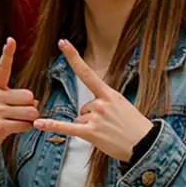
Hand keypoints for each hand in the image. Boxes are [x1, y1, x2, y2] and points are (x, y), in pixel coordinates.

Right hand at [0, 38, 36, 164]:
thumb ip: (12, 96)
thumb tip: (35, 100)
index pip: (2, 67)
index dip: (7, 53)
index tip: (11, 40)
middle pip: (29, 96)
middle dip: (29, 106)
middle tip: (17, 112)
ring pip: (31, 111)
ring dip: (30, 118)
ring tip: (17, 121)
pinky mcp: (0, 127)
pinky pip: (26, 124)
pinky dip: (26, 127)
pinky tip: (16, 128)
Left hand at [33, 40, 154, 162]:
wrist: (146, 145)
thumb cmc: (134, 126)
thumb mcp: (122, 106)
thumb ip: (104, 103)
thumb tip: (86, 111)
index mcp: (109, 94)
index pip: (87, 73)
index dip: (73, 57)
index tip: (62, 42)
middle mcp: (100, 103)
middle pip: (83, 107)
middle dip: (91, 118)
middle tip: (110, 126)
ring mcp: (96, 118)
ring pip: (80, 119)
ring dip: (89, 128)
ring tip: (108, 134)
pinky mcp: (91, 133)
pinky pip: (68, 128)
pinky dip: (52, 126)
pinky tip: (39, 124)